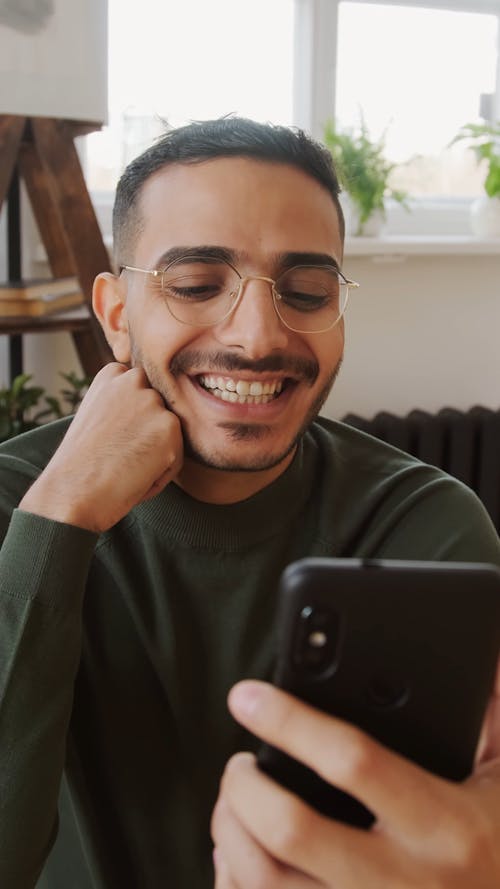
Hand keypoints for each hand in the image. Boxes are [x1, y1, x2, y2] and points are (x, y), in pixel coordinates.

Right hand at [19, 363, 182, 531]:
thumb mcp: (96, 416)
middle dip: (150, 431)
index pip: (143, 389)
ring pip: (171, 434)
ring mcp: (153, 403)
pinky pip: (177, 456)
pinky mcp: (169, 427)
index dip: (134, 419)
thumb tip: (152, 412)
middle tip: (124, 456)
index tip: (116, 438)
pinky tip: (135, 479)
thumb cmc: (81, 464)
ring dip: (157, 453)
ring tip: (127, 469)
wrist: (73, 491)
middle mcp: (133, 381)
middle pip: (161, 409)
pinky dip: (162, 473)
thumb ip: (122, 404)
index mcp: (111, 374)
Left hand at [212, 662, 499, 887]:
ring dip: (231, 834)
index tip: (247, 697)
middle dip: (244, 786)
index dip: (290, 722)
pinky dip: (235, 884)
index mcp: (446, 827)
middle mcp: (406, 884)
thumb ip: (487, 716)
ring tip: (235, 804)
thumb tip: (475, 655)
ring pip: (267, 883)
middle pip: (292, 830)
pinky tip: (240, 857)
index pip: (353, 761)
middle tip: (240, 763)